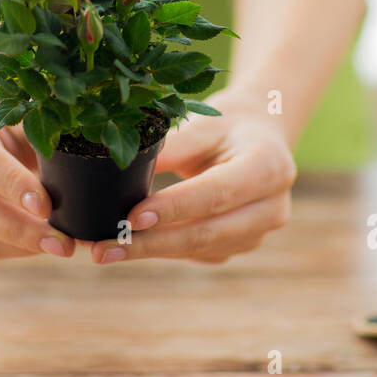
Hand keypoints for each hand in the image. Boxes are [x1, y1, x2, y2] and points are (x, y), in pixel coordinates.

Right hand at [0, 90, 75, 259]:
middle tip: (63, 243)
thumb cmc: (8, 107)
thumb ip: (43, 136)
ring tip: (60, 246)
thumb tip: (82, 179)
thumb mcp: (23, 106)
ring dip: (19, 245)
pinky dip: (14, 248)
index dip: (12, 185)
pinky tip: (42, 244)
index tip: (46, 206)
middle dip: (19, 229)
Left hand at [89, 90, 295, 264]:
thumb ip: (170, 147)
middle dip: (151, 244)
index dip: (174, 209)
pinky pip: (199, 253)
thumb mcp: (203, 123)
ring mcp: (260, 232)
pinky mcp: (243, 245)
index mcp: (268, 166)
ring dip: (150, 251)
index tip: (131, 218)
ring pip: (200, 249)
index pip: (216, 194)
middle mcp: (273, 207)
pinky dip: (162, 250)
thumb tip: (120, 170)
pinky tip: (128, 247)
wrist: (260, 135)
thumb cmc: (227, 123)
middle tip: (104, 249)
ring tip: (105, 250)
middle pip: (206, 233)